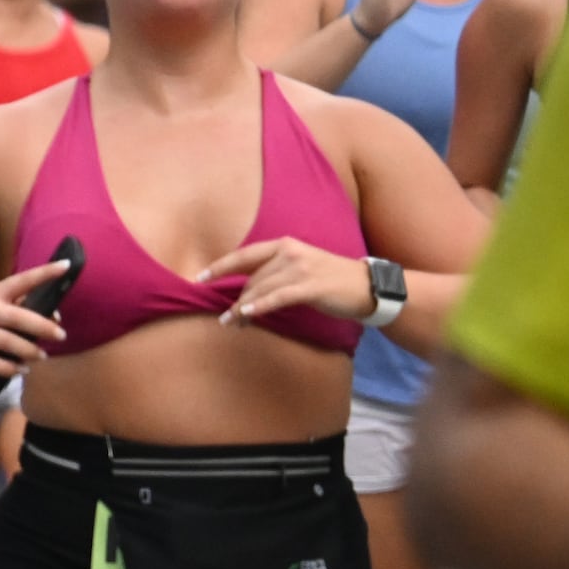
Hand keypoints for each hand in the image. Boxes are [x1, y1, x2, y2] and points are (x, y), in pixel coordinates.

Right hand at [0, 261, 70, 379]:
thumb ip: (21, 308)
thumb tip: (54, 317)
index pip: (22, 281)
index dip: (44, 273)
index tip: (66, 265)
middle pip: (17, 317)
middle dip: (42, 326)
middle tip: (61, 335)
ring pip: (7, 342)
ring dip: (29, 351)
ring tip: (42, 356)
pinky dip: (11, 368)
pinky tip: (22, 370)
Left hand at [200, 237, 372, 329]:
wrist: (369, 287)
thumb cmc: (331, 280)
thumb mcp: (300, 267)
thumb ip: (274, 272)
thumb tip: (245, 289)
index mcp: (285, 245)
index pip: (244, 255)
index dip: (220, 267)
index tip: (199, 278)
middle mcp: (290, 252)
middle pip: (251, 278)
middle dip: (235, 299)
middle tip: (225, 319)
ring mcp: (301, 268)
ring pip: (260, 289)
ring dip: (242, 308)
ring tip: (231, 323)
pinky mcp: (311, 286)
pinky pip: (278, 297)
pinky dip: (259, 306)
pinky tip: (245, 314)